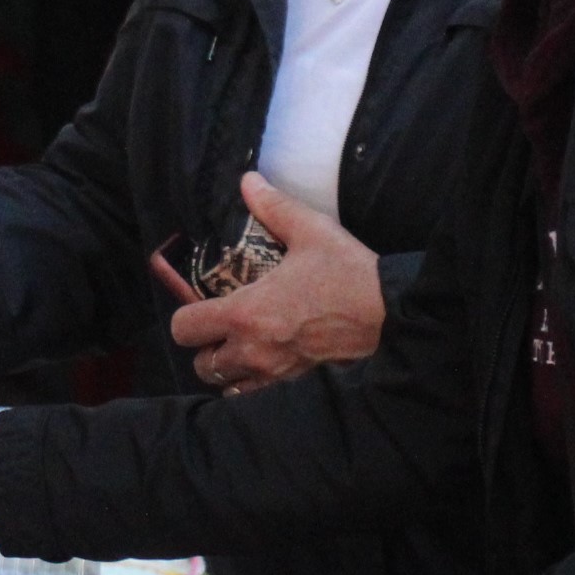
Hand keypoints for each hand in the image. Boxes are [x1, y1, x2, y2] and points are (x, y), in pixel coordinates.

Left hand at [163, 172, 385, 391]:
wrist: (389, 312)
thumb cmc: (347, 272)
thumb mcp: (309, 230)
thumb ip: (273, 207)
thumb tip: (248, 182)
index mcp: (245, 312)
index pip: (184, 327)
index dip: (185, 316)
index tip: (199, 304)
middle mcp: (252, 347)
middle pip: (200, 364)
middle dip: (202, 347)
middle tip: (218, 327)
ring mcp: (273, 369)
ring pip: (225, 383)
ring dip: (224, 367)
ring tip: (236, 346)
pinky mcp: (294, 380)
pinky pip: (255, 393)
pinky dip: (249, 382)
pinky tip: (261, 359)